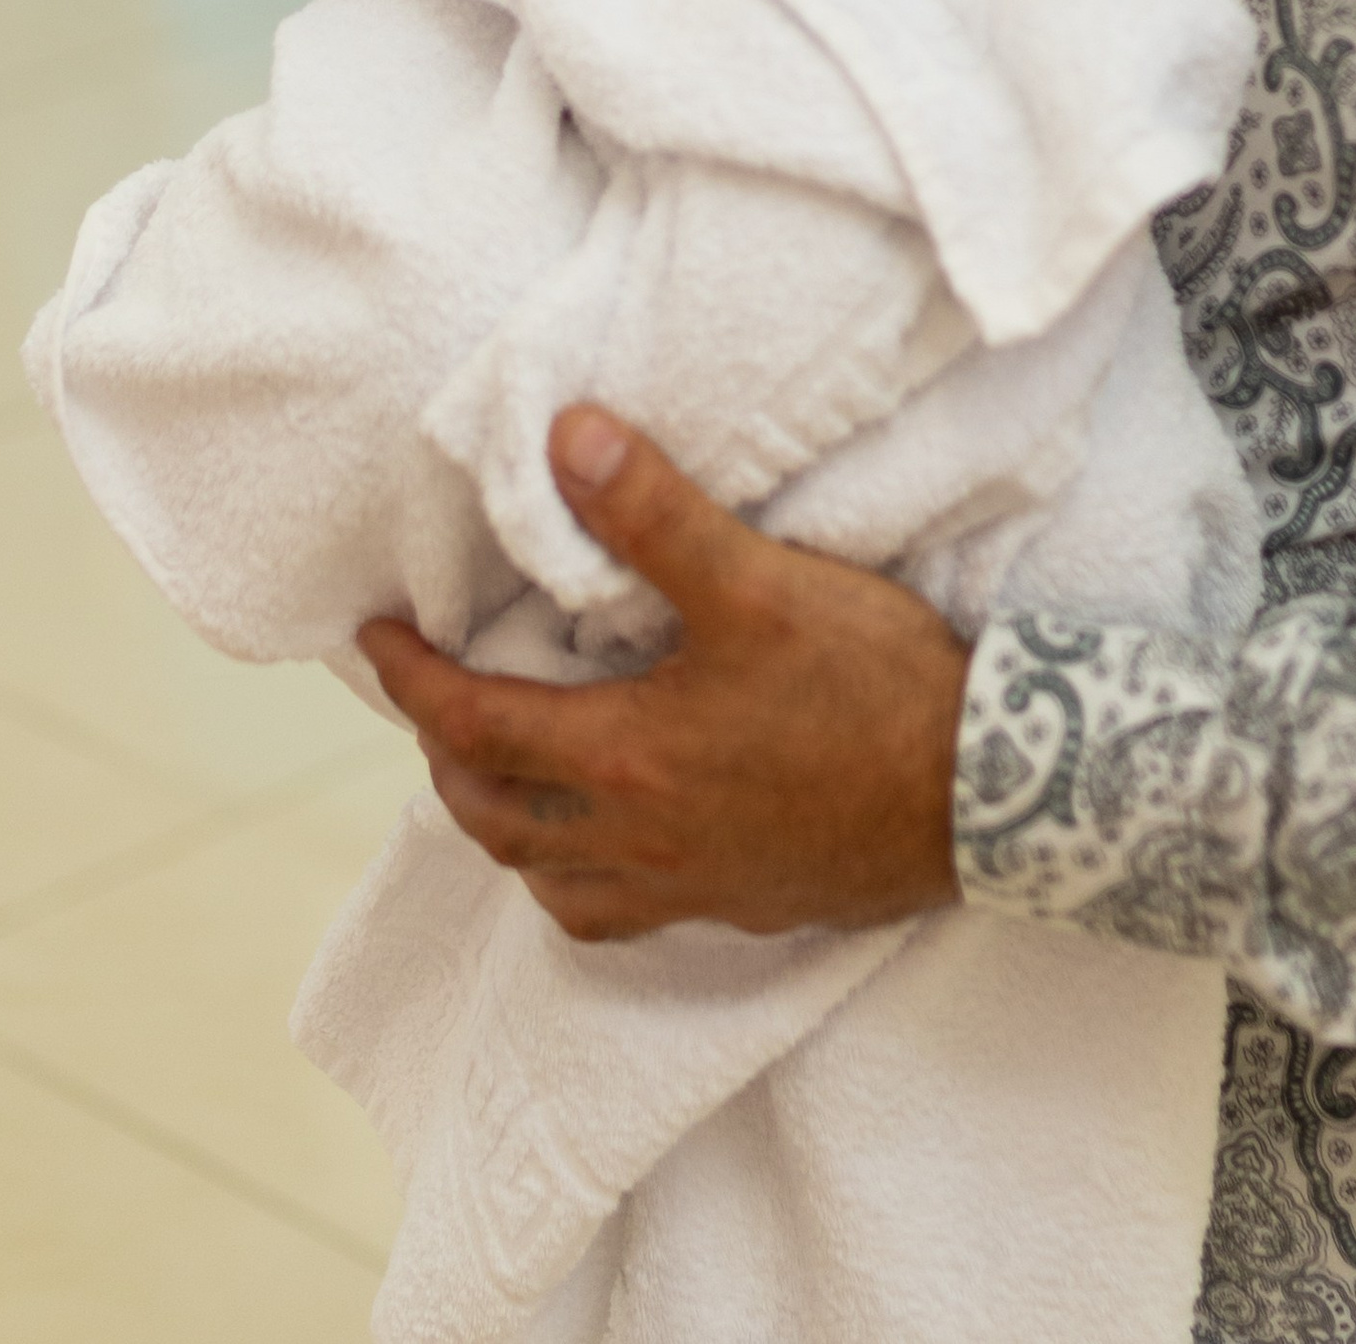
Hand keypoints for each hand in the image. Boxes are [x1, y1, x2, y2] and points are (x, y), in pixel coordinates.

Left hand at [358, 410, 967, 942]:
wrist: (979, 796)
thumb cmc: (870, 687)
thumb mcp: (758, 581)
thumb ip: (655, 515)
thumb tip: (564, 440)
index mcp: (624, 758)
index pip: (472, 725)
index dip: (413, 681)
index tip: (376, 638)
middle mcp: (636, 837)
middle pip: (494, 814)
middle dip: (447, 756)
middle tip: (434, 698)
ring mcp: (685, 883)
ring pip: (548, 878)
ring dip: (504, 824)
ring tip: (502, 771)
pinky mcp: (736, 904)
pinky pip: (616, 915)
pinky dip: (577, 880)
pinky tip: (604, 846)